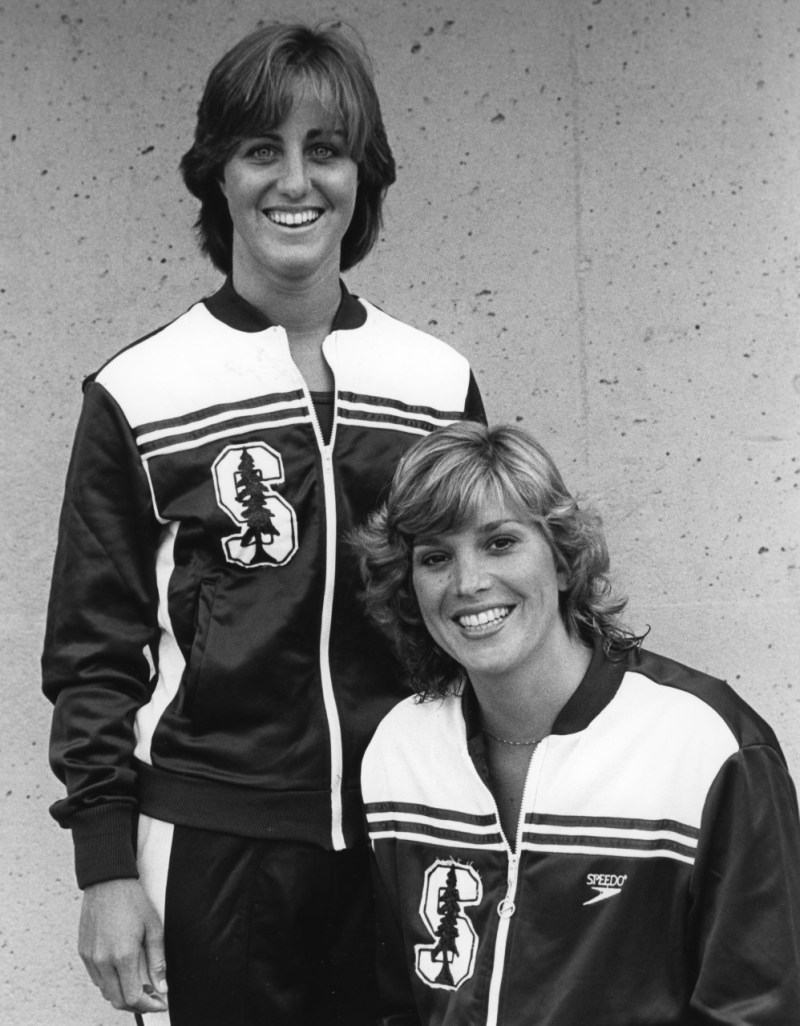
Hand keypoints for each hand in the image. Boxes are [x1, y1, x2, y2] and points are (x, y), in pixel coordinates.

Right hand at [78, 878, 168, 1012]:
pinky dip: (110, 982)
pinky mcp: (82, 952)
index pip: (133, 997)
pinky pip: (96, 978)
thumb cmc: (133, 901)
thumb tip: (162, 987)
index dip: (149, 1005)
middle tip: (152, 997)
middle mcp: (103, 961)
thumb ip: (157, 961)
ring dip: (122, 994)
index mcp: (123, 955)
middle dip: (136, 1005)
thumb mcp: (153, 928)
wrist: (107, 882)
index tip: (160, 1003)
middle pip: (117, 1000)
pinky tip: (123, 972)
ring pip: (105, 991)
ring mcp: (90, 958)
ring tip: (140, 983)